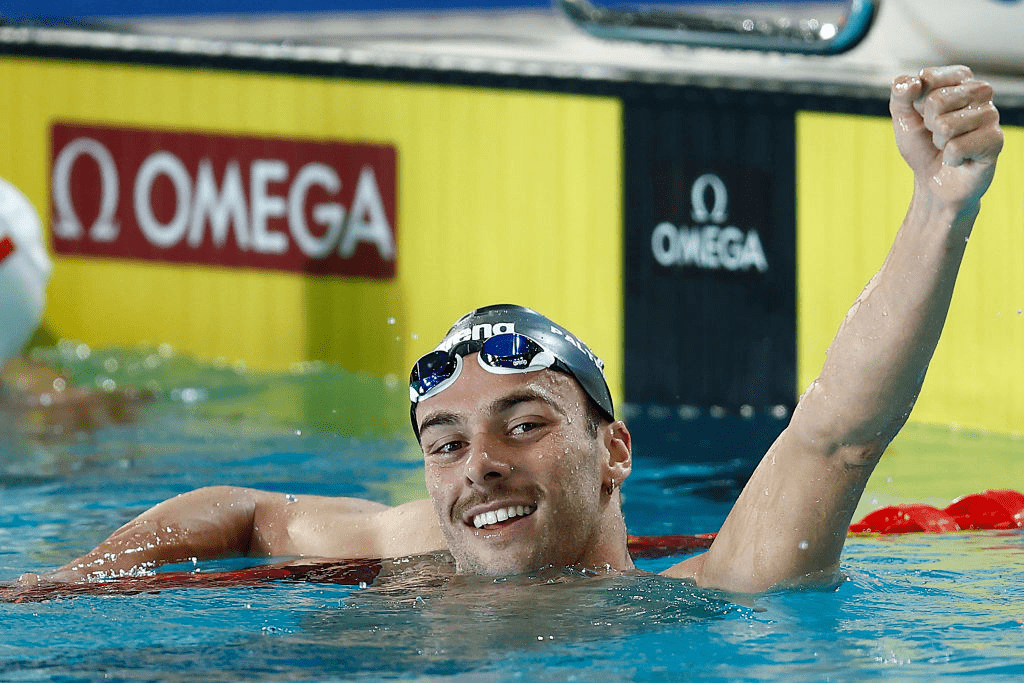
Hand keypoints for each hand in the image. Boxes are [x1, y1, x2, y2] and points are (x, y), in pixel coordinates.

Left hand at [890, 65, 1002, 208]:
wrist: (935, 182)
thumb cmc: (923, 146)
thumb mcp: (903, 118)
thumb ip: (900, 94)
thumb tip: (914, 83)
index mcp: (959, 79)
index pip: (928, 78)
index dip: (916, 104)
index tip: (924, 115)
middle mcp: (980, 91)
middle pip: (936, 101)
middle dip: (928, 125)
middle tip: (938, 135)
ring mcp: (991, 114)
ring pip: (946, 125)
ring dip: (940, 142)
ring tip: (949, 146)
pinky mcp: (995, 139)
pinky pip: (957, 147)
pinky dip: (951, 159)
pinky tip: (961, 159)